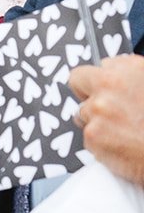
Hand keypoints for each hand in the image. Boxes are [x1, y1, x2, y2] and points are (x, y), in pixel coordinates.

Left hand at [71, 55, 143, 186]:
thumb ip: (132, 76)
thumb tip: (115, 72)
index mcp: (129, 69)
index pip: (98, 67)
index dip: (101, 81)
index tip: (106, 89)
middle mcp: (110, 85)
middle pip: (80, 84)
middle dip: (88, 95)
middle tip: (104, 109)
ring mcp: (98, 110)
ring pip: (83, 113)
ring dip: (97, 122)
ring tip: (124, 132)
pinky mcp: (93, 135)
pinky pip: (89, 137)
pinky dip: (102, 143)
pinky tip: (123, 145)